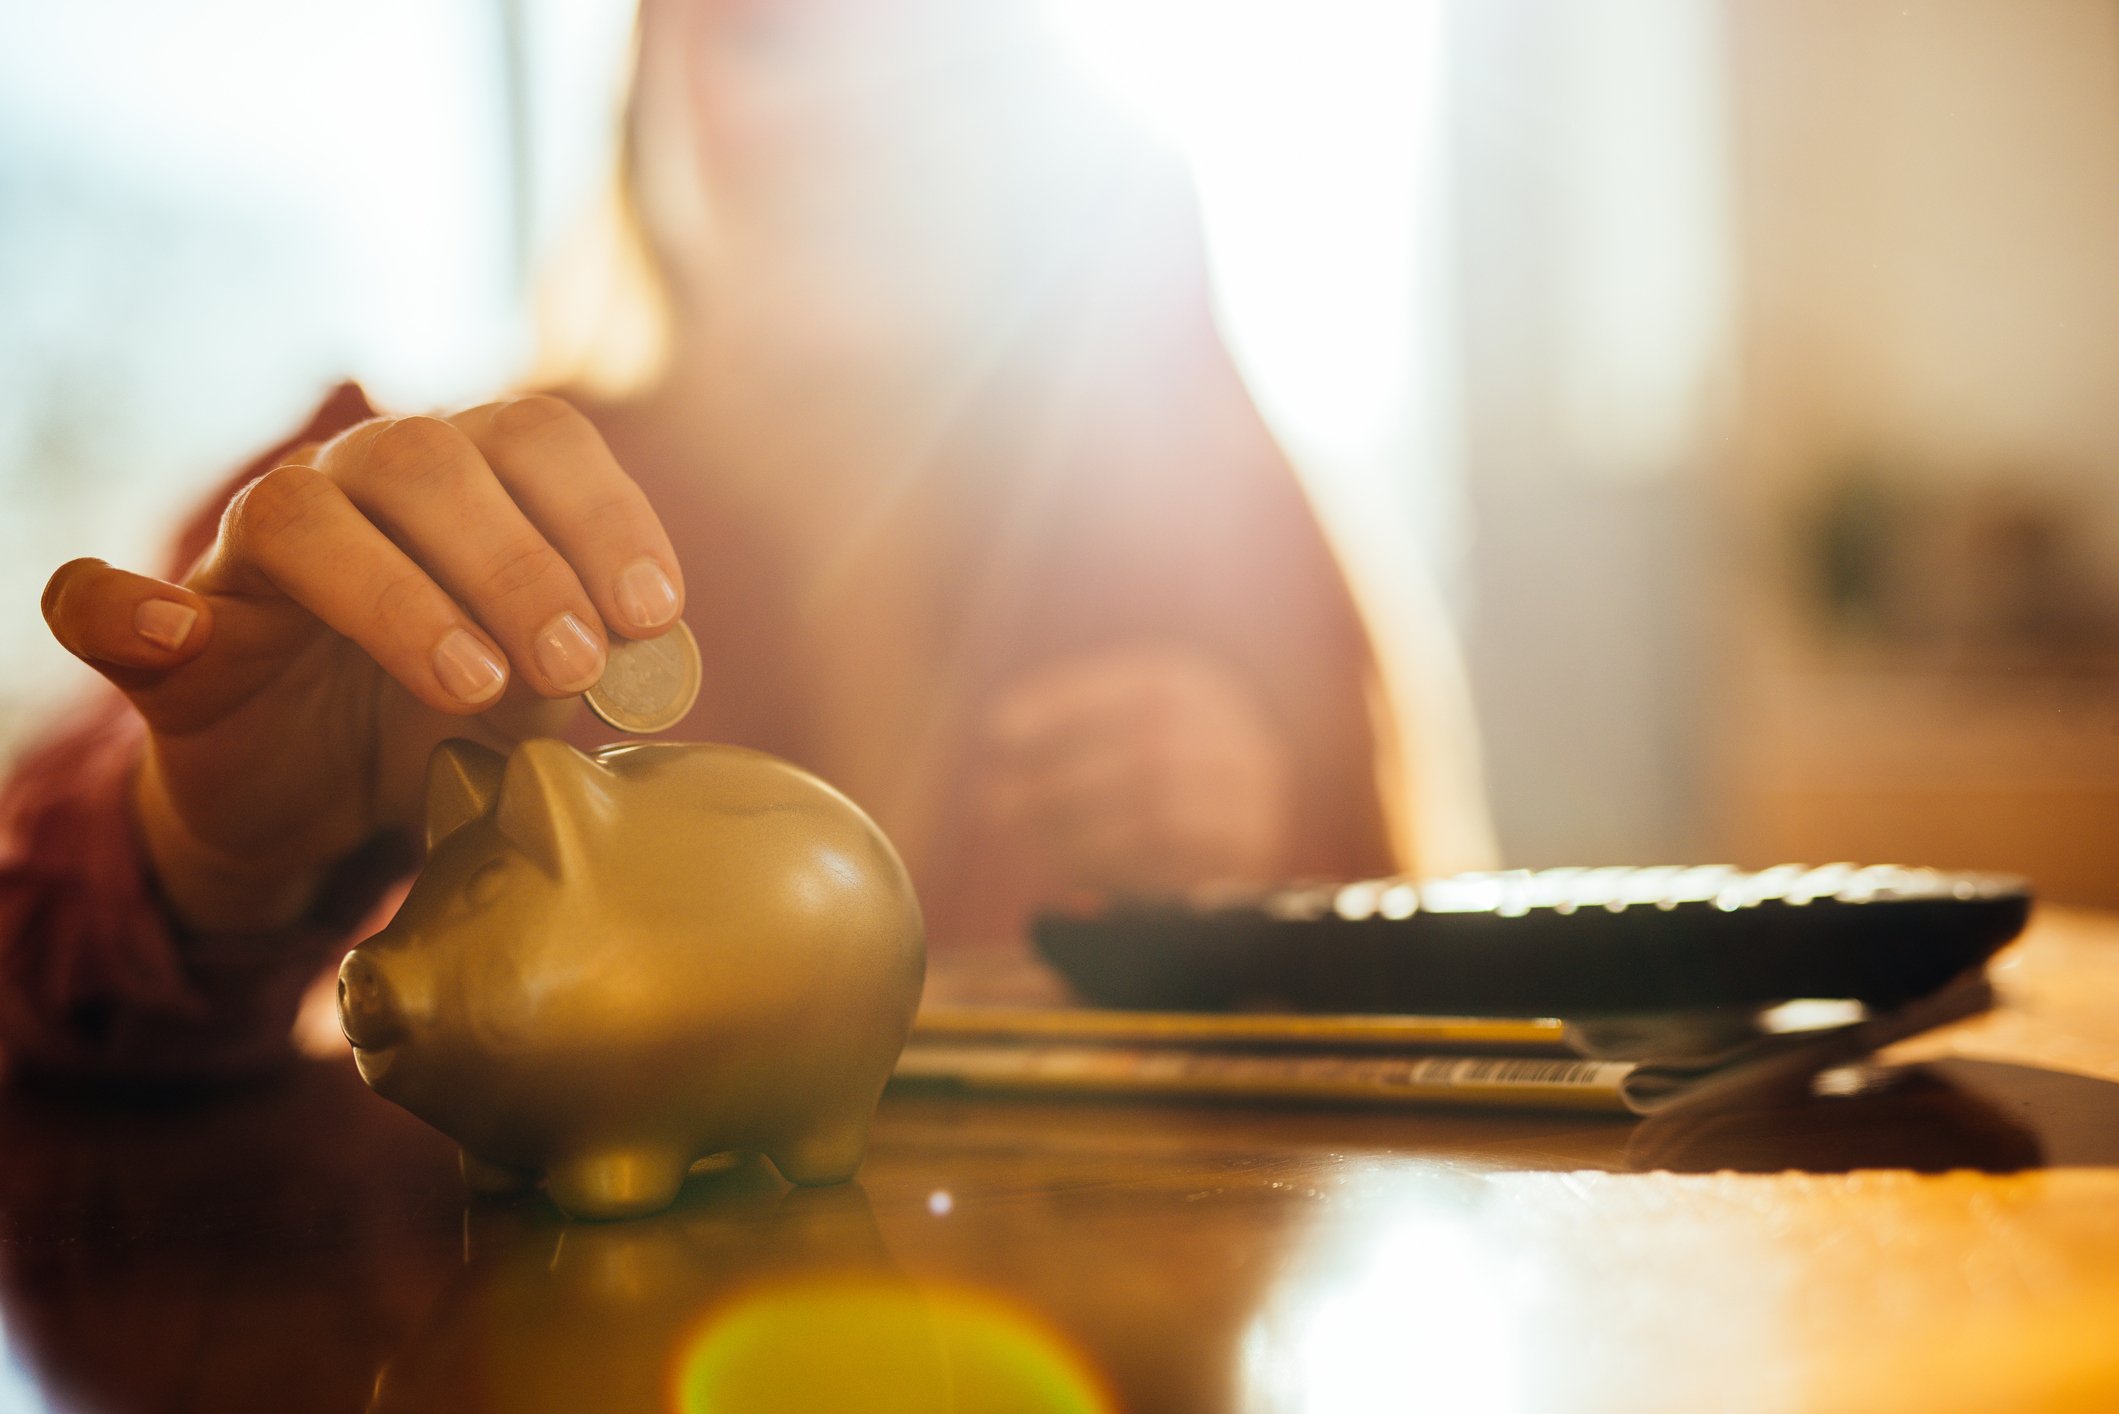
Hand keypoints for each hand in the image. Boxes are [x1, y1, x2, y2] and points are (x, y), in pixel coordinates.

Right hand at [39, 397, 684, 931]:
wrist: (328, 801)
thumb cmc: (447, 717)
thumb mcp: (534, 698)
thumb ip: (582, 670)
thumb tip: (647, 664)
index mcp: (466, 476)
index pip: (537, 440)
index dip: (603, 513)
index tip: (654, 611)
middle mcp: (355, 482)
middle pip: (427, 462)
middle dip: (517, 563)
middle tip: (575, 664)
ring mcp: (250, 550)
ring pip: (301, 515)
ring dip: (398, 597)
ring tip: (476, 685)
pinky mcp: (162, 637)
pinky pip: (100, 602)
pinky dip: (119, 607)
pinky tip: (168, 631)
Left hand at [984, 647, 1293, 899]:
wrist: (1228, 831)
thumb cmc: (1143, 775)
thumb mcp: (1111, 734)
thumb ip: (1067, 731)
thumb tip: (998, 732)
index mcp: (1194, 689)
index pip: (1135, 689)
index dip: (1063, 706)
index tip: (998, 732)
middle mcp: (1233, 736)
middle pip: (1148, 751)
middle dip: (1061, 780)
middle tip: (995, 805)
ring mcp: (1249, 797)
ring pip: (1162, 812)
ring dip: (1084, 833)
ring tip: (1033, 846)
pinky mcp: (1246, 856)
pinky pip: (1179, 867)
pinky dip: (1120, 870)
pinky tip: (1075, 875)